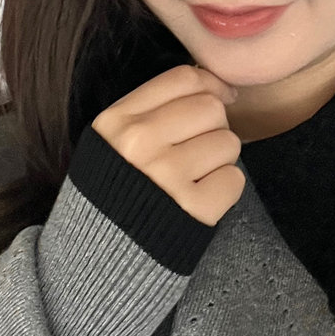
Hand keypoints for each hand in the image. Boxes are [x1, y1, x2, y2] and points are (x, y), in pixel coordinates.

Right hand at [92, 65, 245, 226]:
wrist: (100, 257)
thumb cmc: (117, 191)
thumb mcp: (114, 141)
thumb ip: (153, 109)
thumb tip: (213, 84)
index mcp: (117, 122)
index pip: (183, 78)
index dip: (212, 83)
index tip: (222, 97)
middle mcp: (140, 144)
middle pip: (211, 107)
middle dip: (214, 126)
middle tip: (199, 149)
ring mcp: (166, 177)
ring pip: (228, 142)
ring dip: (221, 158)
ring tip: (196, 176)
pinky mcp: (192, 210)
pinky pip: (234, 179)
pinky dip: (225, 188)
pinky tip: (201, 197)